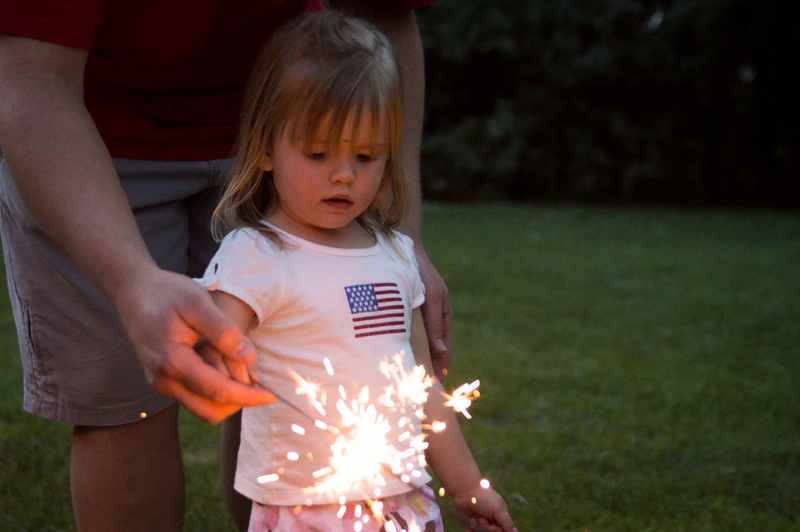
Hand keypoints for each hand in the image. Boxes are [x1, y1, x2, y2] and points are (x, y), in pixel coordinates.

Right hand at [116, 266, 274, 423]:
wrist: (134, 291)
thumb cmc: (167, 292)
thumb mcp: (198, 302)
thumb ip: (223, 331)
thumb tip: (248, 355)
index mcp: (172, 361)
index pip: (217, 392)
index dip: (248, 396)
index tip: (270, 396)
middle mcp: (163, 380)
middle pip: (209, 411)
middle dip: (238, 402)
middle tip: (259, 385)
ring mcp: (160, 383)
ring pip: (201, 408)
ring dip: (226, 398)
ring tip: (244, 375)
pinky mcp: (162, 381)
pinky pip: (193, 398)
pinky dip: (214, 392)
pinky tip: (226, 371)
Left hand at [415, 244, 452, 378]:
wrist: (407, 250)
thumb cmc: (420, 273)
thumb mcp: (430, 298)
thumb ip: (435, 324)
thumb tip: (440, 352)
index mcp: (444, 315)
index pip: (444, 348)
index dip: (440, 365)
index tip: (434, 383)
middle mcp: (435, 316)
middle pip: (433, 348)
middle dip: (428, 365)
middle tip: (421, 385)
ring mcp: (423, 313)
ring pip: (421, 341)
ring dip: (416, 356)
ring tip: (408, 373)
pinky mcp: (411, 310)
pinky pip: (411, 331)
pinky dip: (407, 343)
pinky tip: (396, 351)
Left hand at [451, 487, 517, 531]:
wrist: (464, 490)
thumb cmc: (484, 498)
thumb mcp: (498, 510)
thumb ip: (507, 522)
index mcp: (501, 514)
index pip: (504, 529)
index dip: (498, 531)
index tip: (492, 528)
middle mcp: (492, 518)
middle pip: (492, 531)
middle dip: (487, 528)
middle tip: (482, 520)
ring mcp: (481, 519)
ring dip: (478, 527)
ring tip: (475, 518)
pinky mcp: (471, 521)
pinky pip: (472, 531)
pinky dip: (470, 530)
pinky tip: (469, 526)